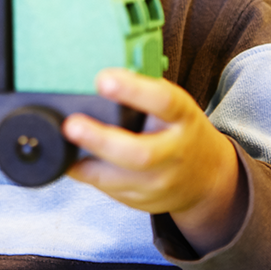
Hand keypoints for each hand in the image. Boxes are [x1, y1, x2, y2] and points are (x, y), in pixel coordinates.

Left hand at [62, 68, 245, 255]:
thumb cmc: (179, 128)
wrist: (207, 176)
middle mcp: (175, 152)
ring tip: (63, 143)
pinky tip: (70, 160)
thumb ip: (145, 92)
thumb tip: (101, 69)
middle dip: (101, 139)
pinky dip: (86, 173)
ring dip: (87, 162)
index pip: (163, 102)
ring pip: (121, 178)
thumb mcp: (174, 105)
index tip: (102, 79)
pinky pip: (109, 189)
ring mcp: (161, 182)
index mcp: (183, 117)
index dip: (133, 90)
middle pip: (139, 153)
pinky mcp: (144, 200)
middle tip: (71, 124)